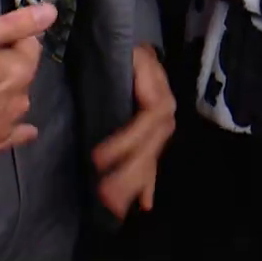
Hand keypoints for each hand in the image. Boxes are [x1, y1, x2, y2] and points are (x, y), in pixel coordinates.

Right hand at [0, 3, 54, 169]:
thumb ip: (15, 24)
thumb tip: (52, 12)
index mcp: (19, 72)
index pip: (28, 44)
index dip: (7, 38)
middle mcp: (19, 102)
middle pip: (19, 75)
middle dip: (4, 67)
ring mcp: (2, 129)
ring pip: (12, 103)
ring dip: (3, 95)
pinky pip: (10, 137)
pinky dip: (14, 131)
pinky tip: (17, 130)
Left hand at [92, 45, 176, 220]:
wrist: (133, 52)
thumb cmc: (125, 53)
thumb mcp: (130, 53)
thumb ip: (135, 65)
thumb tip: (139, 84)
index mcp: (158, 96)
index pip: (147, 122)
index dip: (125, 142)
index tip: (97, 158)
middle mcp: (164, 117)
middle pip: (150, 149)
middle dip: (128, 174)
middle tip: (105, 196)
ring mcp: (159, 132)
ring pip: (150, 161)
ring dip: (135, 186)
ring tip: (116, 208)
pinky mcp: (152, 141)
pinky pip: (152, 164)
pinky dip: (148, 185)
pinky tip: (145, 204)